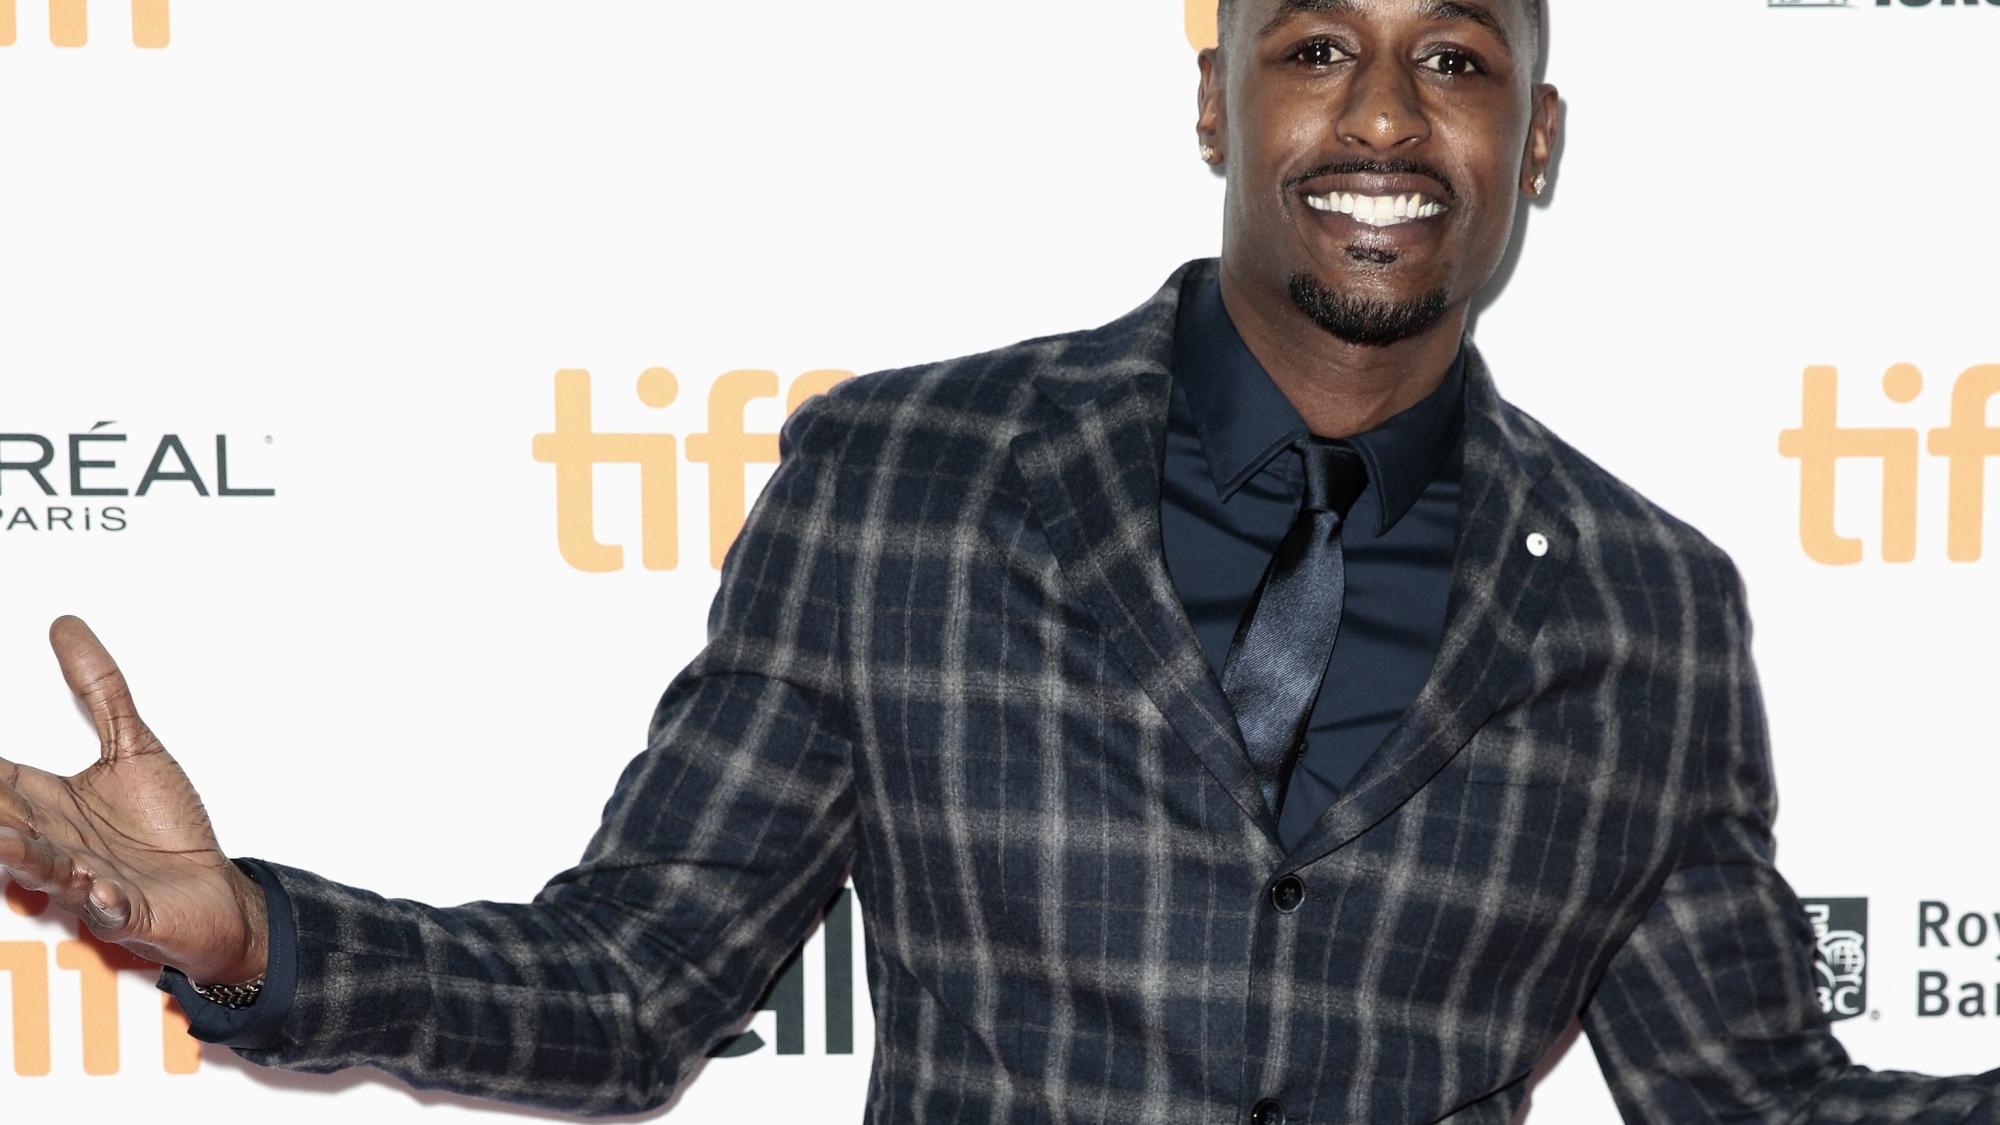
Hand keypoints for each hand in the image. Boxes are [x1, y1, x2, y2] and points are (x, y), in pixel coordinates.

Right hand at [0, 616, 267, 985]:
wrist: (212, 891)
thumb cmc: (166, 829)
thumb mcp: (133, 747)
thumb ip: (99, 692)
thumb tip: (66, 627)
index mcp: (50, 804)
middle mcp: (59, 843)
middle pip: (8, 824)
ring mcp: (90, 880)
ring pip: (48, 870)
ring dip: (28, 858)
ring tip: (8, 841)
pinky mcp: (130, 910)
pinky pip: (113, 910)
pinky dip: (105, 903)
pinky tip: (101, 892)